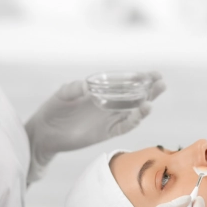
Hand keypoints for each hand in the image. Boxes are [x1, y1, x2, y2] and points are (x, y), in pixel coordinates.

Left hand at [25, 71, 165, 160]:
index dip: (140, 79)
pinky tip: (141, 113)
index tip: (153, 74)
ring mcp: (109, 119)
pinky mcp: (106, 133)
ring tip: (152, 99)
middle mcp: (110, 104)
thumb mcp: (62, 94)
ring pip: (133, 112)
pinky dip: (133, 121)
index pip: (126, 83)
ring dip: (145, 105)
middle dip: (150, 90)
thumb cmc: (54, 109)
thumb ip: (73, 89)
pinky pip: (124, 127)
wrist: (45, 132)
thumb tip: (85, 87)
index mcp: (103, 91)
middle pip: (135, 96)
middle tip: (161, 82)